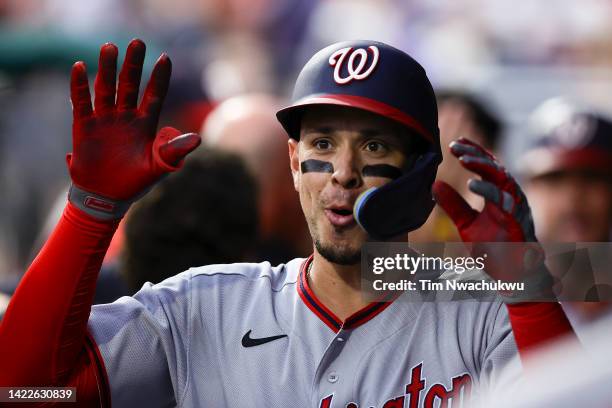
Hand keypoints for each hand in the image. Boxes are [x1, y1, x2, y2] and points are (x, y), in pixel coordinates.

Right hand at [68, 39, 200, 201]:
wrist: (107, 198)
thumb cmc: (136, 183)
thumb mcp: (159, 166)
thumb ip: (175, 151)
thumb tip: (198, 138)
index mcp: (146, 124)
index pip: (155, 95)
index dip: (159, 78)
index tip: (165, 58)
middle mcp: (126, 116)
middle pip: (130, 84)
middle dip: (133, 64)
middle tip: (137, 42)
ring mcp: (105, 120)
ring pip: (106, 88)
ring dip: (107, 69)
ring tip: (110, 47)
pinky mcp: (84, 126)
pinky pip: (82, 102)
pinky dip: (79, 85)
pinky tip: (80, 67)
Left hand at [432, 137, 535, 242]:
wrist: (514, 274)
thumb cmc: (495, 247)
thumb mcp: (467, 224)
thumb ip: (453, 204)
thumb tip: (434, 184)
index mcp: (499, 194)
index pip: (488, 166)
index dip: (474, 152)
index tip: (456, 143)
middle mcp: (510, 197)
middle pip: (495, 167)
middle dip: (475, 154)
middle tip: (455, 147)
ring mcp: (516, 208)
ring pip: (502, 179)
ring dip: (483, 167)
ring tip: (463, 160)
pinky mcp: (517, 222)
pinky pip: (505, 202)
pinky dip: (488, 191)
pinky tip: (471, 184)